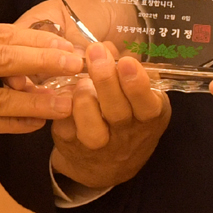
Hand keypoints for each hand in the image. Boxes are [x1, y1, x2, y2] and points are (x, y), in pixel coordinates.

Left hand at [13, 0, 169, 189]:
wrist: (107, 164)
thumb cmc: (128, 119)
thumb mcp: (143, 99)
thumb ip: (133, 74)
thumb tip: (111, 47)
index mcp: (149, 117)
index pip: (148, 105)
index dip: (136, 84)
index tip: (125, 61)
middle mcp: (125, 134)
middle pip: (117, 111)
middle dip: (106, 80)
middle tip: (95, 52)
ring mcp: (97, 143)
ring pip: (90, 125)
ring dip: (84, 96)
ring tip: (81, 78)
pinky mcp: (70, 143)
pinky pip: (64, 125)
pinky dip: (62, 105)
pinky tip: (63, 89)